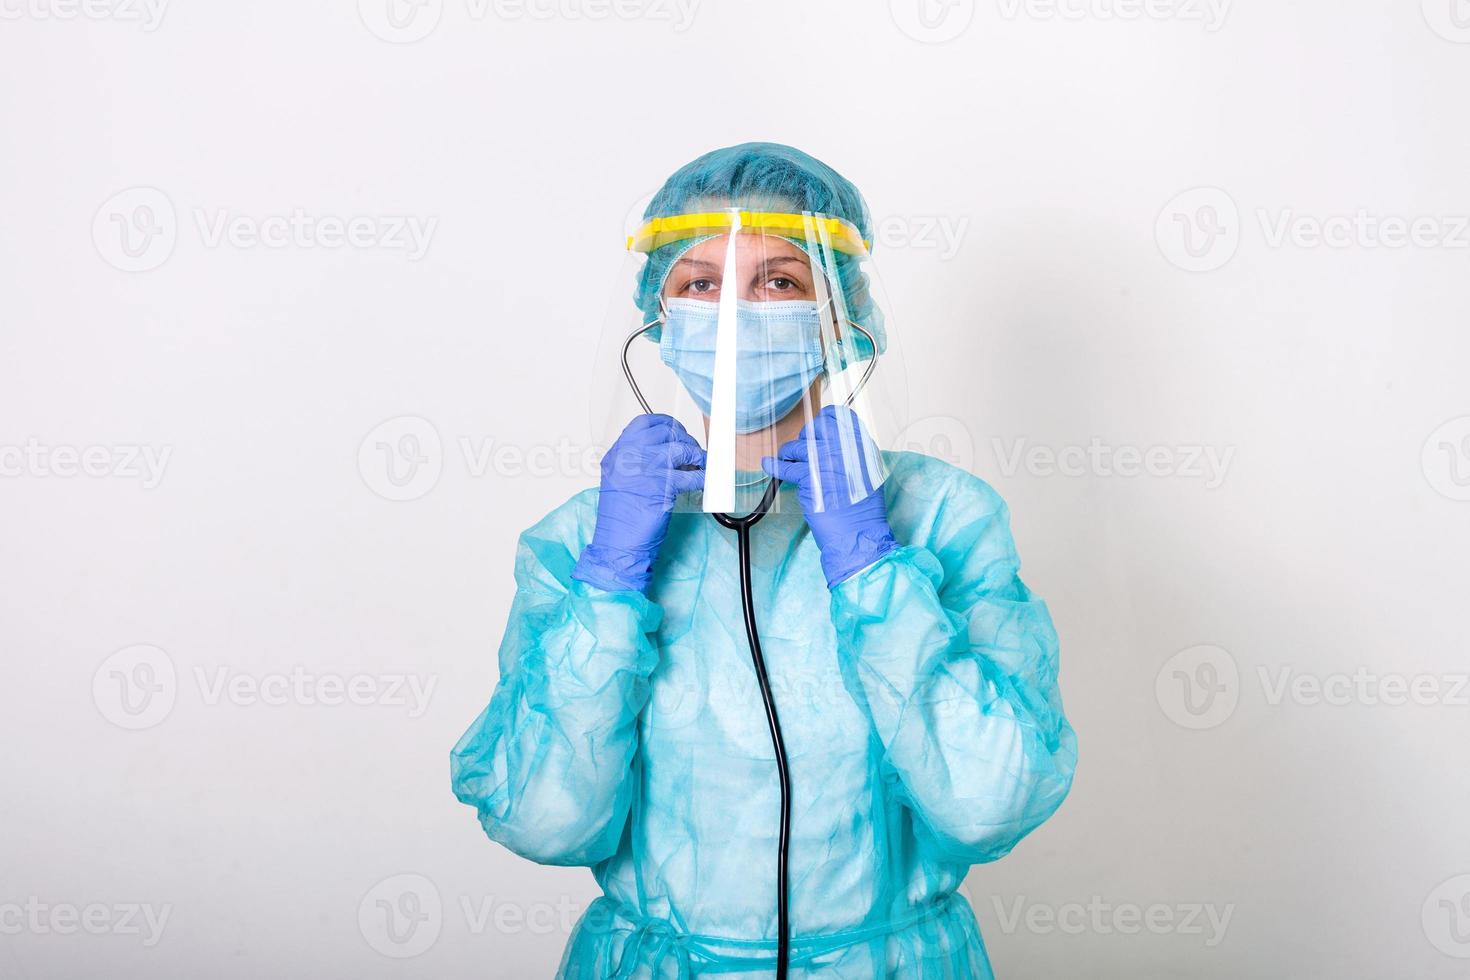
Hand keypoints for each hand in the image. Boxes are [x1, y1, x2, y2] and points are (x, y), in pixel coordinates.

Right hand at [572, 414, 705, 593]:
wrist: (617, 543)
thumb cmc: (619, 517)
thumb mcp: (618, 479)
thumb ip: (635, 460)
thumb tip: (665, 451)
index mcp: (618, 452)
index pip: (644, 422)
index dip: (666, 423)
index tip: (677, 429)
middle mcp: (630, 455)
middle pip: (667, 432)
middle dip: (686, 439)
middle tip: (693, 451)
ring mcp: (647, 467)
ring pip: (682, 448)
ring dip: (698, 455)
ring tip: (702, 464)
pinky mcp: (663, 485)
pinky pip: (693, 475)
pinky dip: (705, 477)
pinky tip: (707, 481)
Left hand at [762, 406, 897, 586]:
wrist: (859, 535)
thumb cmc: (863, 511)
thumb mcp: (868, 474)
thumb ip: (852, 454)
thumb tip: (831, 443)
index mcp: (862, 446)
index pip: (840, 415)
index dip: (823, 420)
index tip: (816, 429)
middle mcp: (845, 448)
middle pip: (816, 426)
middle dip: (806, 436)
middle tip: (803, 451)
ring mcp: (826, 460)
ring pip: (798, 446)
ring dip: (789, 454)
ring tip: (787, 461)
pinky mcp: (809, 477)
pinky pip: (786, 466)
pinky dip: (774, 466)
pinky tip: (769, 465)